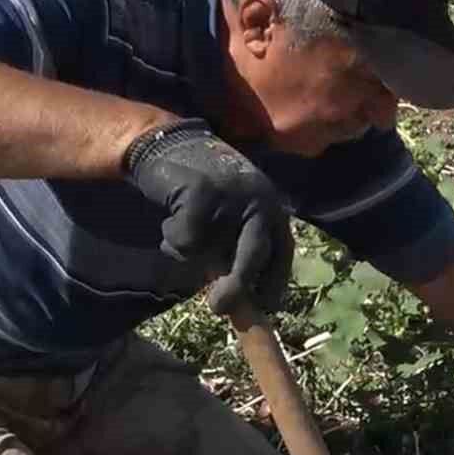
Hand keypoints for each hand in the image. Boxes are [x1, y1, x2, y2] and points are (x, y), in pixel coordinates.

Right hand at [123, 119, 292, 314]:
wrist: (171, 145)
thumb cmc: (204, 194)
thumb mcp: (231, 222)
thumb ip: (237, 253)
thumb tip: (239, 305)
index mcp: (272, 209)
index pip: (282, 254)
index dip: (274, 284)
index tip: (264, 309)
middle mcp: (259, 201)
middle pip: (254, 256)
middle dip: (237, 286)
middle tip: (219, 309)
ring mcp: (231, 197)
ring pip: (208, 252)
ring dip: (188, 253)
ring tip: (183, 229)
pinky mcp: (201, 193)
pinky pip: (184, 240)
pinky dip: (171, 238)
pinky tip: (172, 216)